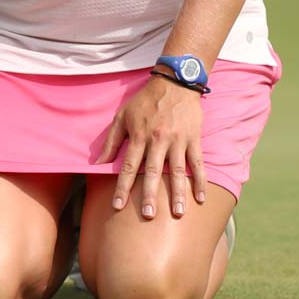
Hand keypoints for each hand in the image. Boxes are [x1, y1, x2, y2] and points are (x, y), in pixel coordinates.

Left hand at [101, 78, 206, 218]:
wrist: (174, 83)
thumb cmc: (145, 101)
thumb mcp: (122, 116)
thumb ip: (111, 141)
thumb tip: (98, 163)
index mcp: (139, 136)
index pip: (129, 166)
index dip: (123, 187)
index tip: (117, 206)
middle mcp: (158, 140)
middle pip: (153, 172)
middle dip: (150, 195)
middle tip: (149, 215)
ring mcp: (178, 140)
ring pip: (177, 171)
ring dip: (178, 193)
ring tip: (178, 213)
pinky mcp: (194, 139)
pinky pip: (198, 163)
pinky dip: (201, 181)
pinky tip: (200, 198)